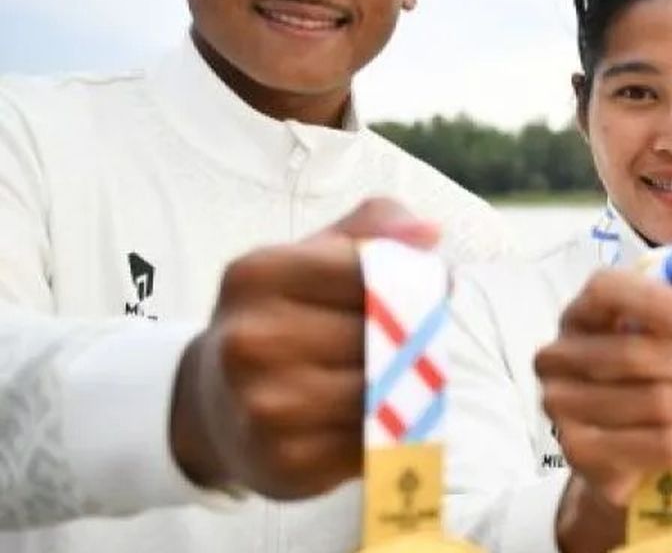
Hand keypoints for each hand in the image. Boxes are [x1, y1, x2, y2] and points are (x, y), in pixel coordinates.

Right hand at [169, 197, 439, 498]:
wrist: (211, 406)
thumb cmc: (279, 321)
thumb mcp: (310, 260)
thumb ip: (371, 230)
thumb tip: (428, 233)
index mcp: (257, 276)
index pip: (368, 270)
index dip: (418, 280)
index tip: (441, 288)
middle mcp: (250, 341)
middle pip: (383, 334)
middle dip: (417, 337)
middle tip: (428, 341)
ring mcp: (264, 405)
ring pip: (384, 390)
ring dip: (409, 388)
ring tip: (404, 381)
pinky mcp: (287, 461)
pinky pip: (375, 441)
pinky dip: (391, 431)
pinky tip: (379, 420)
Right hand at [537, 268, 671, 509]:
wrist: (619, 460)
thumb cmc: (646, 385)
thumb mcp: (664, 343)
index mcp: (581, 314)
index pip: (606, 290)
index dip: (655, 301)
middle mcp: (559, 356)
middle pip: (638, 354)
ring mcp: (561, 406)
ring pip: (655, 403)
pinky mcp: (579, 452)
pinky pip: (655, 445)